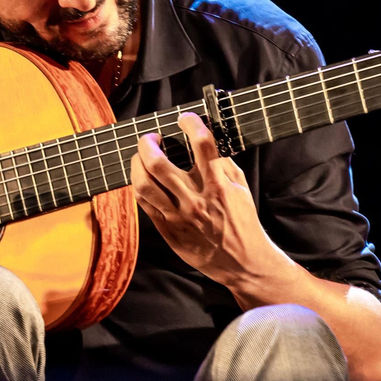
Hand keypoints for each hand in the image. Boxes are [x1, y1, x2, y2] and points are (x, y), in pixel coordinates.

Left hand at [129, 111, 289, 289]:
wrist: (241, 262)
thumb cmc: (242, 222)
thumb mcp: (240, 188)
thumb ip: (222, 163)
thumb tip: (206, 139)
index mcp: (218, 186)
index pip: (202, 144)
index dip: (190, 123)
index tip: (184, 118)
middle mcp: (196, 199)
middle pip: (158, 163)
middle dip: (148, 143)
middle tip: (151, 137)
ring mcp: (178, 216)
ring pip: (144, 184)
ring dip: (137, 162)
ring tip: (142, 155)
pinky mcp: (168, 230)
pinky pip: (144, 203)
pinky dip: (140, 185)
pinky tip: (143, 177)